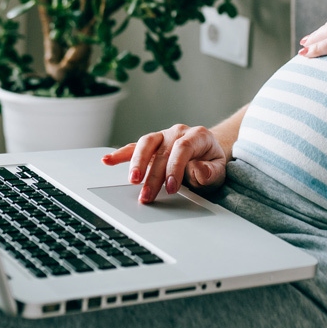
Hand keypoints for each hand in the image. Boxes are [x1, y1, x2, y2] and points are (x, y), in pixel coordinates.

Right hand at [101, 123, 227, 202]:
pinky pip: (134, 147)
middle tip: (148, 195)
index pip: (183, 148)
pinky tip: (107, 161)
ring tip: (132, 180)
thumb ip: (210, 171)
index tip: (171, 187)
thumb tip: (200, 170)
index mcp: (198, 136)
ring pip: (146, 143)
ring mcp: (163, 137)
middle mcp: (178, 132)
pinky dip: (120, 154)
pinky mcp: (151, 145)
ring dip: (136, 162)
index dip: (175, 167)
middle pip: (162, 150)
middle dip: (154, 175)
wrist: (207, 154)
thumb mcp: (219, 171)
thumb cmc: (211, 164)